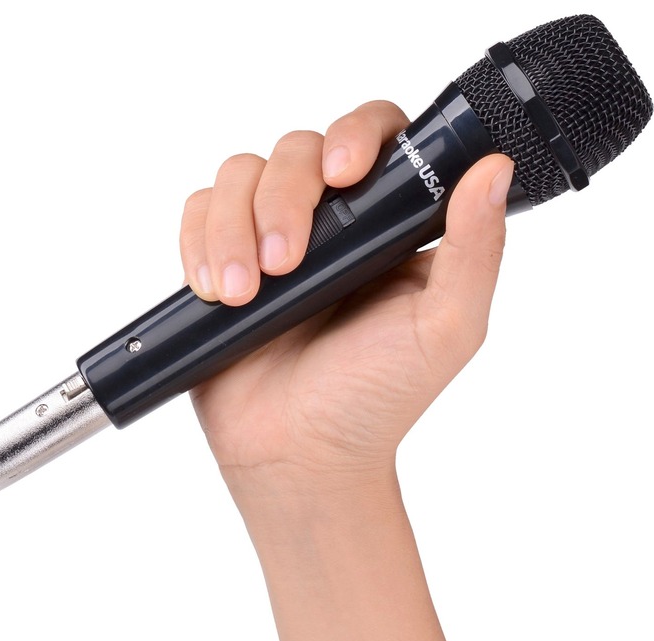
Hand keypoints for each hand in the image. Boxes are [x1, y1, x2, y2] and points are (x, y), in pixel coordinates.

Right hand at [181, 101, 512, 485]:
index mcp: (387, 226)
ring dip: (233, 227)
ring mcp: (268, 240)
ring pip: (240, 174)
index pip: (374, 135)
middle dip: (283, 200)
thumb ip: (475, 251)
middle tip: (285, 267)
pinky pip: (198, 213)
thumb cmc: (373, 402)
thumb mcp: (444, 329)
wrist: (298, 454)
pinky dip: (198, 241)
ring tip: (243, 295)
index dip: (355, 135)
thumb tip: (493, 167)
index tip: (344, 177)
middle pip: (296, 149)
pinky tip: (216, 290)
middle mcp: (328, 224)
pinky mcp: (220, 262)